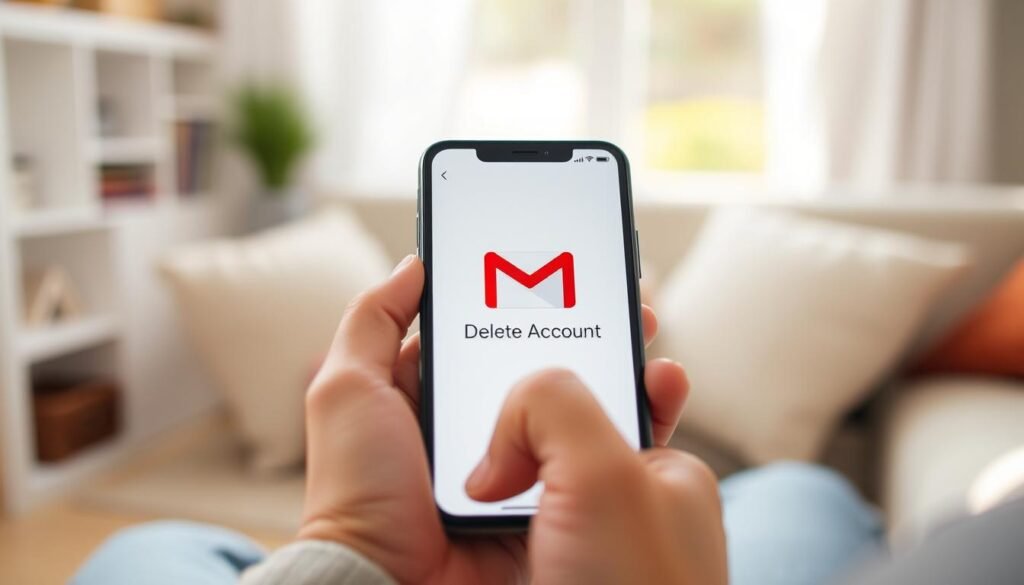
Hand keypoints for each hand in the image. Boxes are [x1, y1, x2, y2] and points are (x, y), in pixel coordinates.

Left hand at [298, 255, 693, 583]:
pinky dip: (616, 434)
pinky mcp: (541, 498)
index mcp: (432, 393)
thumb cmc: (357, 488)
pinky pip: (586, 458)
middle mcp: (478, 423)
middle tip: (624, 306)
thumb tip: (415, 265)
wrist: (391, 583)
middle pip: (539, 367)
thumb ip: (372, 321)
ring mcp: (514, 462)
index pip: (487, 333)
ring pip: (571, 409)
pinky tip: (644, 403)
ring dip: (610, 377)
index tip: (565, 273)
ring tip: (644, 344)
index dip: (526, 303)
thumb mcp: (346, 389)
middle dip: (583, 333)